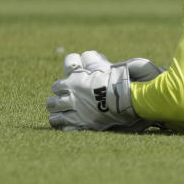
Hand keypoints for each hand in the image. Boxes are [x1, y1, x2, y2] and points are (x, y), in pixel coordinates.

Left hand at [46, 51, 164, 131]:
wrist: (131, 98)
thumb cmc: (122, 81)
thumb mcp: (109, 67)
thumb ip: (97, 63)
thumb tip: (90, 56)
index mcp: (75, 82)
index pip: (57, 86)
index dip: (61, 88)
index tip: (66, 89)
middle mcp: (72, 97)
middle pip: (53, 102)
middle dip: (56, 103)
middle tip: (61, 104)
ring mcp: (76, 112)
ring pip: (55, 116)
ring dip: (57, 116)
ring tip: (61, 116)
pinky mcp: (83, 125)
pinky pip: (65, 128)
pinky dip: (65, 126)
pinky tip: (67, 126)